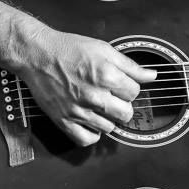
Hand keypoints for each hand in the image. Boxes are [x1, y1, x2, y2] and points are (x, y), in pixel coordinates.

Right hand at [19, 30, 157, 145]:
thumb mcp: (103, 49)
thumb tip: (152, 76)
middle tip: (111, 96)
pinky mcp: (64, 120)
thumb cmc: (68, 49)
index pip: (134, 93)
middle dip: (122, 105)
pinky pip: (86, 139)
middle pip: (125, 114)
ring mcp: (79, 111)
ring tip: (98, 106)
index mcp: (106, 76)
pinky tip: (90, 122)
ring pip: (109, 127)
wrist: (37, 54)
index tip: (120, 84)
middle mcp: (94, 96)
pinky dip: (92, 134)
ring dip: (107, 118)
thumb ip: (130, 66)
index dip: (129, 88)